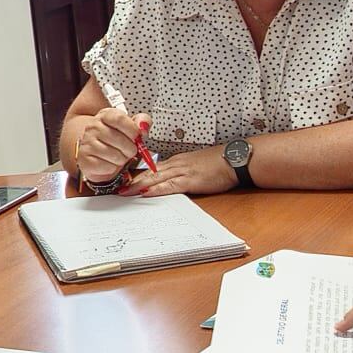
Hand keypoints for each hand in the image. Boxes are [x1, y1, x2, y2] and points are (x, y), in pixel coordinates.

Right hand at [75, 107, 142, 186]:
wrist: (98, 156)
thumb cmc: (116, 141)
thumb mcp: (130, 127)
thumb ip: (142, 121)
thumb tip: (143, 126)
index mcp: (105, 115)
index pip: (119, 119)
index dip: (132, 130)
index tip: (136, 136)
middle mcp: (93, 127)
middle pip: (119, 138)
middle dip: (130, 148)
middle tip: (128, 150)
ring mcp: (87, 143)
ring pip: (114, 155)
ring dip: (122, 159)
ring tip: (119, 157)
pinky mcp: (84, 159)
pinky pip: (107, 166)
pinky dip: (112, 168)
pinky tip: (109, 163)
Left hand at [121, 145, 235, 197]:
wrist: (235, 158)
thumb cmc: (220, 163)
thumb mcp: (198, 165)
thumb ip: (185, 172)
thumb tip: (174, 181)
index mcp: (178, 161)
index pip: (153, 169)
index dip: (138, 176)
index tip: (125, 182)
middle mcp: (176, 164)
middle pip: (149, 173)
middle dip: (132, 181)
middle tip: (117, 189)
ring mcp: (182, 171)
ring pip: (155, 178)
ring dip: (138, 186)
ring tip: (124, 192)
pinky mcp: (190, 180)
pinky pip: (169, 186)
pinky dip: (156, 190)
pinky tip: (146, 194)